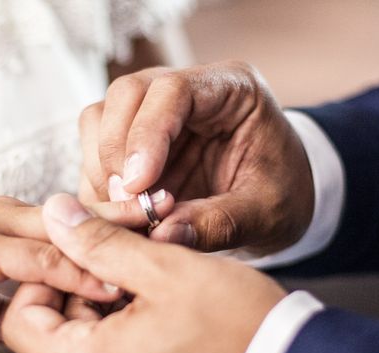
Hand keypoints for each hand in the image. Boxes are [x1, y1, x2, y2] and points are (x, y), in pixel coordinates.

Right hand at [0, 194, 173, 352]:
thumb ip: (19, 301)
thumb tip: (49, 319)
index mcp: (19, 225)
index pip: (80, 220)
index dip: (123, 222)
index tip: (166, 223)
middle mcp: (14, 217)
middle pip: (85, 214)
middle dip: (134, 216)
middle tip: (181, 212)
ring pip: (68, 232)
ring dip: (117, 239)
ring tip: (166, 241)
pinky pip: (36, 260)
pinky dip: (74, 272)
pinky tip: (109, 281)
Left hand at [2, 194, 285, 352]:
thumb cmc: (240, 330)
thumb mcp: (166, 268)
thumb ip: (100, 240)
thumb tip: (55, 212)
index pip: (21, 322)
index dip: (43, 283)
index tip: (82, 263)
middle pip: (57, 341)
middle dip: (85, 299)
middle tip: (133, 276)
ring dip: (112, 324)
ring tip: (160, 303)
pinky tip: (173, 336)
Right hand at [79, 62, 313, 252]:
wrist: (279, 196)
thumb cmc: (281, 193)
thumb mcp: (266, 214)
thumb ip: (218, 223)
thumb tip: (160, 237)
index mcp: (231, 89)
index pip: (171, 90)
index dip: (145, 135)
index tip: (137, 186)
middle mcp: (186, 91)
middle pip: (125, 95)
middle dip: (114, 152)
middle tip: (126, 203)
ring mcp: (155, 113)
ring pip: (100, 118)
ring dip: (100, 168)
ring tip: (123, 211)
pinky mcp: (135, 141)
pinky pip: (97, 151)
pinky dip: (98, 185)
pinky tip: (118, 213)